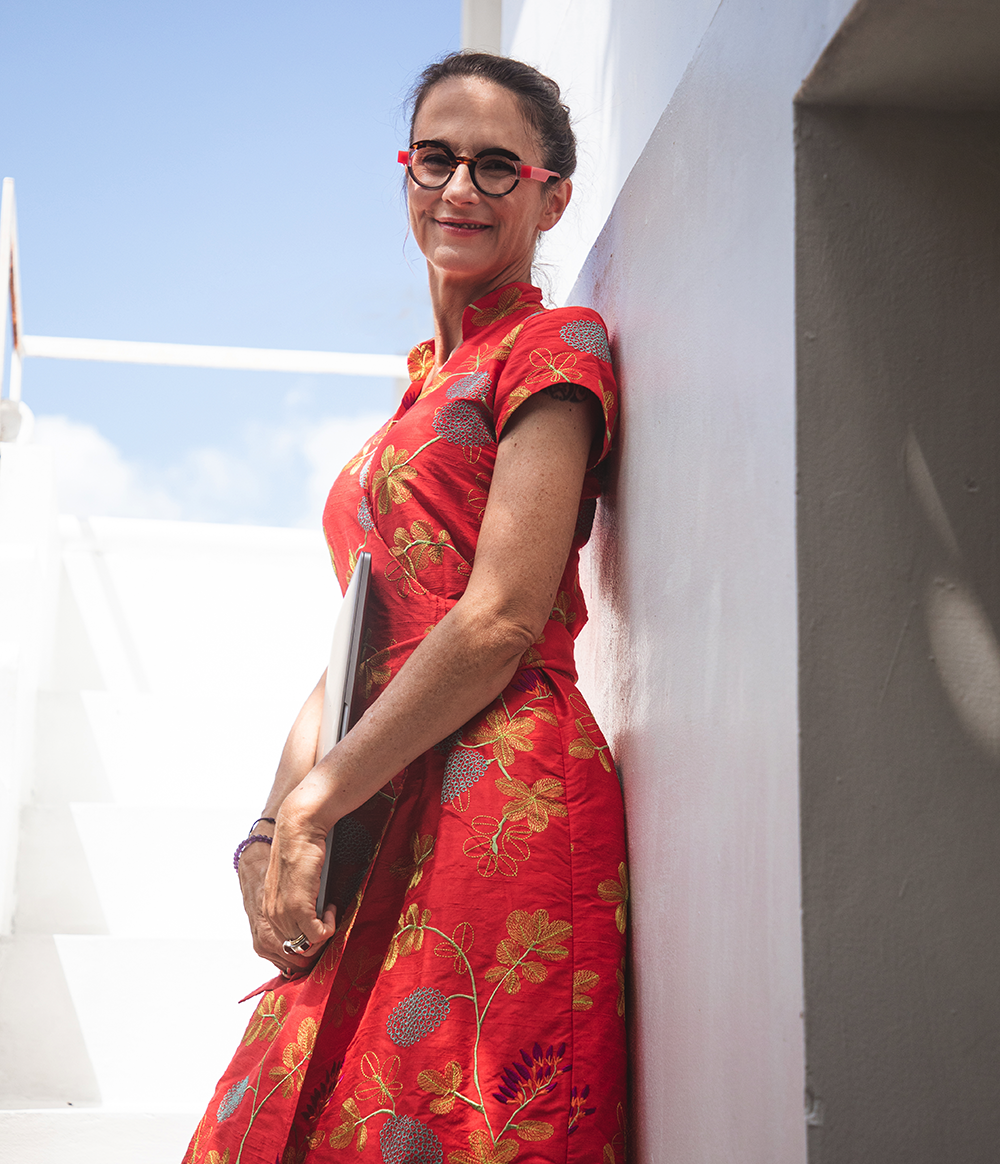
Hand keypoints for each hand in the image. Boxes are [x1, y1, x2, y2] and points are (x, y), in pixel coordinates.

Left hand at [262, 799, 337, 967]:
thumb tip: (311, 917)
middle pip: (295, 950)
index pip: (282, 946)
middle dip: (315, 942)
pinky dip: (329, 926)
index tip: (318, 930)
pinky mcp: (299, 908)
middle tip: (327, 924)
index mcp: (268, 911)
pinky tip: (330, 907)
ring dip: (322, 933)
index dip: (303, 944)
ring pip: (306, 946)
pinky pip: (317, 935)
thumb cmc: (299, 851)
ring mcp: (284, 913)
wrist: (298, 831)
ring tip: (328, 911)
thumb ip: (296, 902)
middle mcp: (272, 916)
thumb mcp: (293, 884)